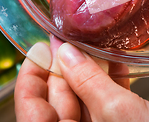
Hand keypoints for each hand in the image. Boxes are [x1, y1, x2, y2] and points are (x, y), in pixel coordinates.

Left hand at [15, 40, 148, 121]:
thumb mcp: (115, 109)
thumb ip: (87, 80)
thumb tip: (64, 52)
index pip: (30, 107)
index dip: (32, 74)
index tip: (42, 47)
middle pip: (57, 100)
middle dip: (65, 67)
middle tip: (72, 38)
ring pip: (82, 99)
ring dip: (90, 72)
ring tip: (97, 47)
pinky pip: (104, 104)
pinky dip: (109, 83)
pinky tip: (118, 64)